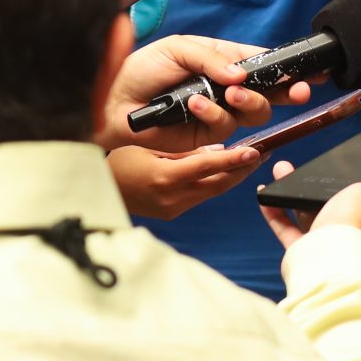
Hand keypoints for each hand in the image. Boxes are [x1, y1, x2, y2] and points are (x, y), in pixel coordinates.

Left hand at [101, 35, 310, 152]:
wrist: (113, 103)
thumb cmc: (141, 70)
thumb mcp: (178, 49)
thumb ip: (213, 58)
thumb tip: (242, 74)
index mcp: (222, 61)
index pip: (262, 64)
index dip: (287, 68)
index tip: (309, 70)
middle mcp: (225, 88)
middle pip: (269, 93)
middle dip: (286, 91)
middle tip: (294, 91)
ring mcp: (217, 113)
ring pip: (254, 113)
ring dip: (248, 103)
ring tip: (227, 94)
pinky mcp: (206, 137)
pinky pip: (226, 129)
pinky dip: (215, 116)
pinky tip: (196, 106)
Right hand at [109, 142, 261, 219]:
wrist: (99, 191)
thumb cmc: (116, 162)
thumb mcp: (146, 147)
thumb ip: (180, 151)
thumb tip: (213, 150)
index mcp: (166, 177)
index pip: (207, 166)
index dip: (233, 158)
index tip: (253, 151)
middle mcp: (173, 196)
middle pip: (218, 184)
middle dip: (242, 169)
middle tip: (262, 153)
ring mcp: (174, 207)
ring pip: (212, 192)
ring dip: (232, 176)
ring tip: (249, 161)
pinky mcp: (172, 212)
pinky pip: (200, 196)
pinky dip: (214, 183)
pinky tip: (222, 171)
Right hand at [262, 155, 360, 258]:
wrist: (328, 261)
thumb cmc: (360, 225)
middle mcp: (360, 233)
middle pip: (346, 201)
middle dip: (331, 180)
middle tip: (322, 161)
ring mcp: (332, 242)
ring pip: (314, 211)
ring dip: (297, 191)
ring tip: (282, 169)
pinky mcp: (306, 250)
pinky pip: (289, 228)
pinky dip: (277, 212)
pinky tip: (266, 195)